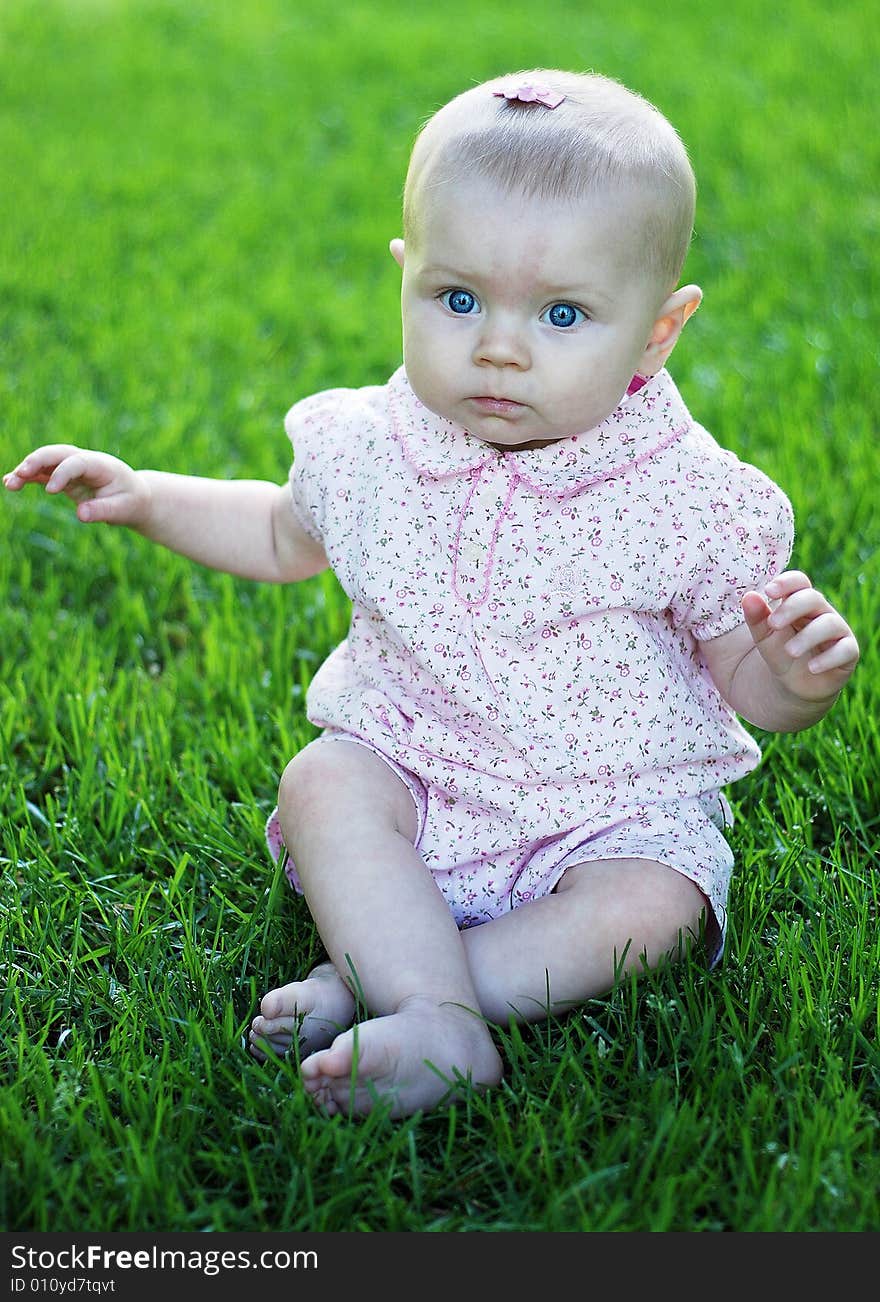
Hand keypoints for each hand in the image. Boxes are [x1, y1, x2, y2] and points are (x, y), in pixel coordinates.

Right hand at [4, 444, 148, 527]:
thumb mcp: (123, 509)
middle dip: (38, 461)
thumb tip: (81, 515)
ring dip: (27, 470)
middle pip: (57, 454)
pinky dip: (27, 478)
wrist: (134, 497)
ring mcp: (72, 467)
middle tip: (20, 473)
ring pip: (46, 462)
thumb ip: (103, 511)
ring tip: (9, 483)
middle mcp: (84, 461)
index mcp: (101, 465)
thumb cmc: (130, 502)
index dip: (62, 474)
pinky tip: (10, 483)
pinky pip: (43, 474)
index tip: (50, 491)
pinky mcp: (64, 477)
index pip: (77, 463)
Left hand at [741, 570, 858, 703]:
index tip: (768, 592)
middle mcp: (821, 612)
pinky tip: (812, 668)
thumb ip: (756, 617)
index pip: (799, 582)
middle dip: (793, 608)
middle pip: (814, 598)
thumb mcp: (763, 636)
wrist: (792, 686)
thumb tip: (749, 596)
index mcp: (799, 603)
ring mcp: (837, 631)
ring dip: (807, 637)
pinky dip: (828, 658)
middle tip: (773, 624)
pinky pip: (846, 650)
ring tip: (789, 652)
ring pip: (829, 624)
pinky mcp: (848, 653)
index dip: (786, 582)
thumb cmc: (779, 653)